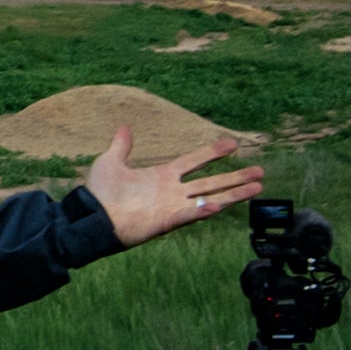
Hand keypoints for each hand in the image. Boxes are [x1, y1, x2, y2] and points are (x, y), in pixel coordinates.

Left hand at [87, 124, 259, 245]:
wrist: (90, 217)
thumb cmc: (100, 193)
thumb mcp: (110, 162)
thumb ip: (121, 147)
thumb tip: (124, 128)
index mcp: (163, 176)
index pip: (195, 161)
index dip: (213, 152)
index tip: (233, 144)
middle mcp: (173, 191)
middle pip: (211, 182)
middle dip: (236, 177)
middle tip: (260, 171)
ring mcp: (172, 207)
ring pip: (210, 198)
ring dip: (233, 194)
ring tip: (257, 188)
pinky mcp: (166, 221)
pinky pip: (189, 215)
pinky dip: (202, 211)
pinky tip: (220, 204)